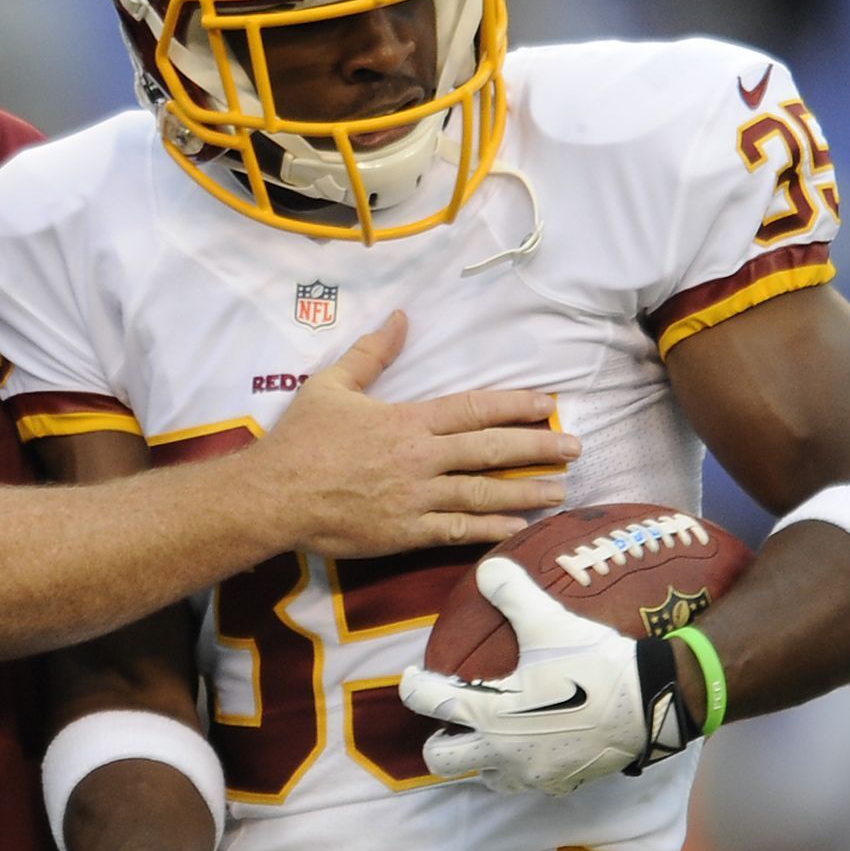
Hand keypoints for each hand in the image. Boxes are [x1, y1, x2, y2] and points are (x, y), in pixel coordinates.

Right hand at [243, 313, 578, 558]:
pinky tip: (519, 528)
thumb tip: (401, 318)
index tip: (548, 405)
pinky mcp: (405, 533)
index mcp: (407, 421)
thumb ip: (372, 354)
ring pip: (484, 495)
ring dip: (526, 492)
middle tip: (575, 449)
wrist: (274, 497)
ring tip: (561, 490)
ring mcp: (416, 500)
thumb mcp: (331, 386)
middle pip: (490, 451)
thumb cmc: (300, 440)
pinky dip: (491, 530)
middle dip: (538, 449)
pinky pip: (458, 532)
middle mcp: (420, 459)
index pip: (474, 409)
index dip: (516, 406)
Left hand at [399, 557, 656, 794]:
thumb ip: (512, 592)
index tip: (412, 679)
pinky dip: (525, 767)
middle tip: (450, 720)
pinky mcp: (561, 784)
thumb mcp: (549, 621)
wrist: (647, 704)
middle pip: (442, 761)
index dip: (413, 688)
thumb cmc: (591, 666)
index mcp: (487, 715)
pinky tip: (538, 744)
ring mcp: (531, 774)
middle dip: (439, 742)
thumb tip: (487, 569)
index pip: (430, 705)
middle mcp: (501, 752)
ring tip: (493, 734)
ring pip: (486, 778)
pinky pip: (531, 782)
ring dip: (481, 759)